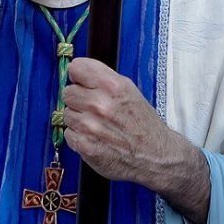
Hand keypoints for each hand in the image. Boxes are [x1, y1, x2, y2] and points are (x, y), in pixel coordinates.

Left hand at [62, 58, 209, 223]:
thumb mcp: (129, 90)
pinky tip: (94, 138)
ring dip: (78, 119)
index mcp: (113, 86)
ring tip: (97, 125)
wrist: (156, 156)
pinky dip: (79, 136)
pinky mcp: (85, 146)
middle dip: (79, 99)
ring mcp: (91, 126)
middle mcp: (100, 104)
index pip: (77, 68)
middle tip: (94, 108)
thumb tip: (76, 71)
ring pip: (67, 113)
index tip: (84, 82)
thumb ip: (103, 78)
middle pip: (68, 92)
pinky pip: (68, 133)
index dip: (79, 76)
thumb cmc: (142, 122)